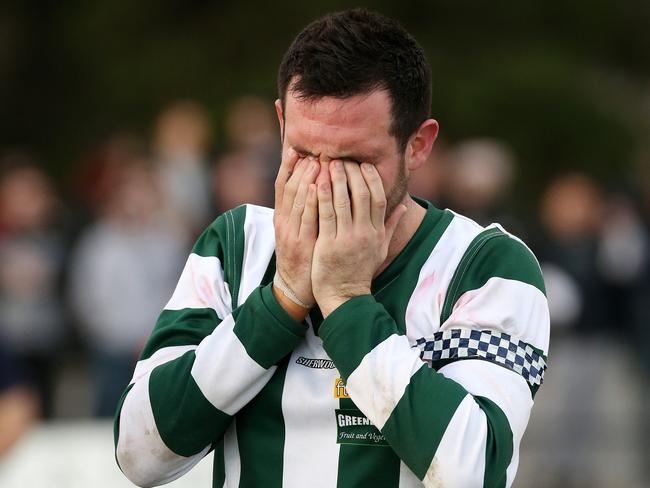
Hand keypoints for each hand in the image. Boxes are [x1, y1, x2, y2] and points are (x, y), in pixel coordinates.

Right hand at [273, 148, 319, 319]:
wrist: (294, 287)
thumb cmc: (302, 257)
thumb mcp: (297, 231)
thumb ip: (304, 210)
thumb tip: (313, 187)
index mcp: (282, 216)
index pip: (282, 185)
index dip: (288, 166)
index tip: (296, 148)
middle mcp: (283, 221)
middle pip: (289, 187)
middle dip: (300, 167)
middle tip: (311, 150)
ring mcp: (290, 232)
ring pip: (295, 199)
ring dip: (306, 178)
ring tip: (315, 160)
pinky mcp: (300, 243)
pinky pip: (305, 218)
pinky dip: (309, 201)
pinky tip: (315, 187)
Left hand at [311, 160, 406, 316]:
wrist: (345, 297)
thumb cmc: (360, 271)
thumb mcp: (381, 249)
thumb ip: (391, 226)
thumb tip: (405, 205)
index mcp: (377, 233)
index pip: (379, 198)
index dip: (372, 178)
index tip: (363, 164)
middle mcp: (365, 234)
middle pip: (361, 194)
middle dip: (351, 173)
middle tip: (341, 158)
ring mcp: (347, 239)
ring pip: (343, 201)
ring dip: (335, 179)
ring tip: (327, 163)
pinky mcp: (329, 245)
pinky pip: (325, 215)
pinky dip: (322, 197)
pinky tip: (317, 183)